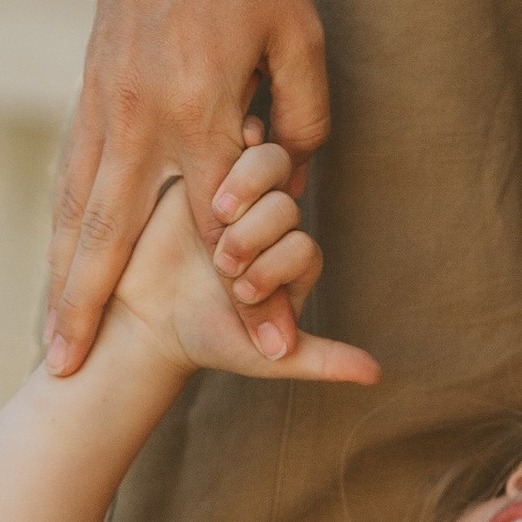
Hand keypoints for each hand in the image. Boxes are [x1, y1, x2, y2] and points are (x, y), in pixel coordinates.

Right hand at [45, 0, 327, 376]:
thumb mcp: (301, 33)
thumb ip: (302, 113)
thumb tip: (293, 176)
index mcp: (201, 107)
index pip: (228, 224)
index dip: (255, 289)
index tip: (273, 347)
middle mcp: (141, 117)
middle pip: (109, 237)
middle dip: (88, 311)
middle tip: (64, 375)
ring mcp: (104, 103)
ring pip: (73, 211)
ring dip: (57, 281)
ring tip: (45, 341)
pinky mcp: (88, 88)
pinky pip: (68, 176)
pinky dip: (58, 229)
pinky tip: (52, 264)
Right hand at [109, 140, 379, 387]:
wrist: (144, 321)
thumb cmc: (209, 339)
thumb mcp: (265, 358)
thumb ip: (321, 360)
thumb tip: (377, 375)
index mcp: (295, 259)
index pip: (303, 247)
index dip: (277, 266)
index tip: (243, 294)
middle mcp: (274, 223)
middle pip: (286, 205)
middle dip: (256, 236)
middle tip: (222, 265)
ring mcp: (241, 194)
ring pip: (263, 167)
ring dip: (243, 193)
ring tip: (213, 224)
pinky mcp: (202, 172)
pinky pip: (220, 146)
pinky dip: (219, 151)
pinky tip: (205, 173)